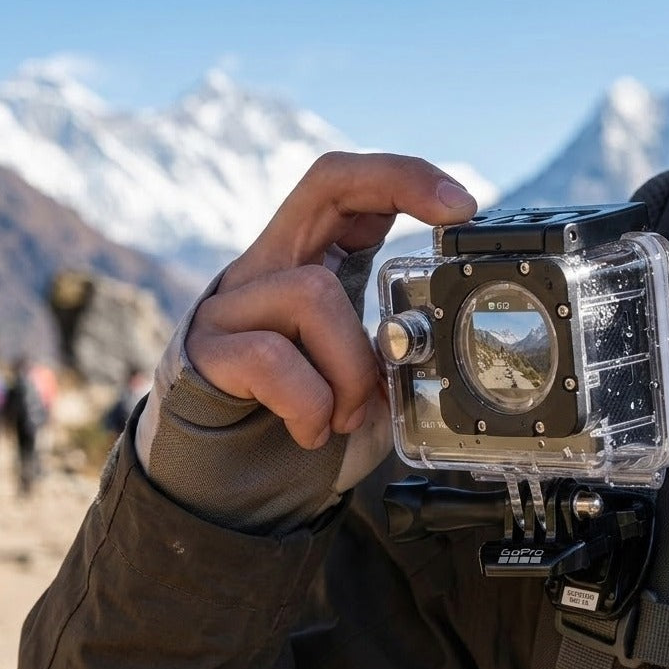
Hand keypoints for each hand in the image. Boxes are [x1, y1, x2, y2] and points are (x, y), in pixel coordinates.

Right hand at [185, 152, 477, 449]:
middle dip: (400, 182)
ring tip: (346, 416)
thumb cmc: (303, 426)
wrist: (230, 489)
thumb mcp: (365, 384)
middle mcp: (267, 268)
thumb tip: (440, 348)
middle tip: (457, 213)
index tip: (463, 205)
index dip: (403, 178)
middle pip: (325, 183)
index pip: (347, 191)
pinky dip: (310, 402)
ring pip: (314, 293)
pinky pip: (272, 357)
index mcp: (309, 268)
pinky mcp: (204, 351)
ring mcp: (231, 303)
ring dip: (350, 369)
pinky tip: (312, 430)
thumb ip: (396, 356)